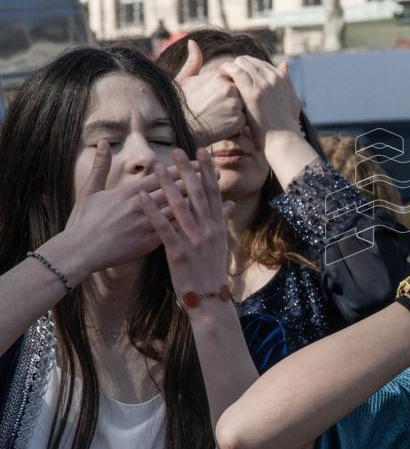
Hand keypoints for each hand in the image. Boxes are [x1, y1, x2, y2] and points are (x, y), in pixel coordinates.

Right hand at [63, 141, 202, 276]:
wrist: (79, 252)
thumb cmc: (83, 222)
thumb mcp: (90, 191)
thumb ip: (100, 166)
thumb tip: (102, 143)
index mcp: (129, 192)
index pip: (162, 175)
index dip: (182, 168)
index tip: (198, 162)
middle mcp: (141, 205)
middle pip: (175, 190)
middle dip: (196, 182)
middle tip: (216, 174)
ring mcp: (146, 224)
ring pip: (178, 210)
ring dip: (199, 203)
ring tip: (217, 196)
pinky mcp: (149, 242)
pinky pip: (175, 231)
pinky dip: (191, 225)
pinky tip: (206, 222)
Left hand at [138, 149, 233, 306]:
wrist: (210, 299)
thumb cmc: (212, 271)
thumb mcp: (221, 244)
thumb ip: (221, 222)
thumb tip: (230, 204)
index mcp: (217, 226)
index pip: (212, 192)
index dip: (207, 170)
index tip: (202, 151)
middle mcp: (208, 229)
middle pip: (196, 193)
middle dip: (187, 170)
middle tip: (178, 150)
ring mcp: (193, 239)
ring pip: (179, 206)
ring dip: (167, 184)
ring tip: (157, 166)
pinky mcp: (178, 252)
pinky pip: (162, 227)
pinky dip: (152, 211)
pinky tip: (141, 198)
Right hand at [175, 41, 246, 144]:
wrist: (176, 128)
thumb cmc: (179, 104)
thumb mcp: (185, 79)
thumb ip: (193, 61)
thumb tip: (193, 42)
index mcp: (219, 76)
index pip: (234, 80)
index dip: (226, 90)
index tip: (215, 98)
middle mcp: (229, 88)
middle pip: (241, 93)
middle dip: (234, 100)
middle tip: (217, 109)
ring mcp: (235, 104)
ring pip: (244, 107)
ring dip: (236, 112)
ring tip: (219, 117)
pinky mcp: (238, 121)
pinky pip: (244, 121)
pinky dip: (236, 125)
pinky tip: (222, 125)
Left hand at [221, 57, 301, 150]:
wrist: (282, 138)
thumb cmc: (286, 124)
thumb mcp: (293, 99)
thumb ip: (288, 81)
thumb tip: (284, 63)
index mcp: (281, 78)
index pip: (260, 63)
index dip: (248, 67)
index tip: (240, 75)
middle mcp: (273, 77)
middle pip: (250, 60)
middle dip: (238, 65)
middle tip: (228, 74)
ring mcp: (263, 84)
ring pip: (241, 62)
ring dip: (230, 66)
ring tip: (223, 75)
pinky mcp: (252, 92)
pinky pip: (236, 71)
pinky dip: (227, 70)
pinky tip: (221, 76)